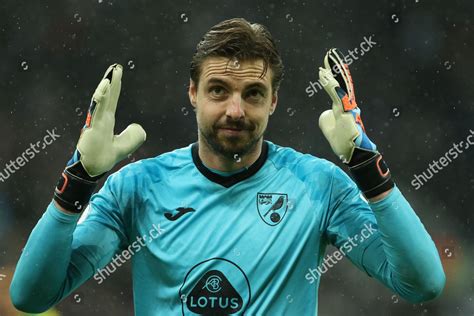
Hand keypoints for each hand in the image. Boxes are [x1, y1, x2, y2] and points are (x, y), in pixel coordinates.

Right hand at [71, 63, 145, 176]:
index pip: (112, 99)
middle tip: (115, 66)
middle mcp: (100, 118)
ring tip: (111, 74)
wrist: (93, 168)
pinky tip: (105, 87)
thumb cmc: (105, 156)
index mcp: (106, 120)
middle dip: (111, 81)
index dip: (115, 86)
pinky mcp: (94, 128)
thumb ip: (134, 135)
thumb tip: (137, 125)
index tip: (117, 72)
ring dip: (106, 87)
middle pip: (107, 96)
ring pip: (102, 101)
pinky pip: (98, 110)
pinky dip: (101, 98)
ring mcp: (96, 122)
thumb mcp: (126, 145)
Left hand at [318, 48, 393, 198]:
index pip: (335, 88)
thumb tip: (326, 112)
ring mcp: (348, 107)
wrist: (352, 153)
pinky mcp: (347, 112)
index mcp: (342, 107)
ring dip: (333, 73)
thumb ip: (326, 118)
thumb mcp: (329, 128)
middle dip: (334, 68)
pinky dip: (331, 86)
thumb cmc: (343, 142)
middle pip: (339, 82)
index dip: (329, 77)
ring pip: (339, 86)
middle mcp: (346, 104)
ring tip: (328, 60)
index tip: (323, 66)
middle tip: (330, 54)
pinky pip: (337, 96)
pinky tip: (325, 76)